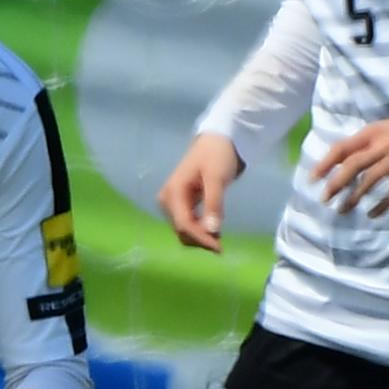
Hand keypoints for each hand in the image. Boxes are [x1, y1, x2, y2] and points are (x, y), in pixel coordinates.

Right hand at [156, 132, 241, 249]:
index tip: (219, 248)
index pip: (183, 224)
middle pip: (181, 230)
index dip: (200, 238)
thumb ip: (213, 203)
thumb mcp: (216, 178)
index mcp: (173, 192)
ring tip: (219, 240)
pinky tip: (213, 231)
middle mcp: (167, 200)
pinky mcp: (179, 204)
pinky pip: (186, 224)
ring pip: (183, 230)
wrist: (217, 140)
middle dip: (200, 240)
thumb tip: (212, 231)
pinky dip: (199, 231)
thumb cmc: (216, 155)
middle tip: (222, 247)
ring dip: (199, 238)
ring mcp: (172, 203)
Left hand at [303, 113, 388, 218]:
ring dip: (353, 198)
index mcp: (372, 132)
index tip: (313, 179)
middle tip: (324, 199)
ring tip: (342, 210)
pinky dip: (380, 207)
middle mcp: (383, 145)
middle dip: (335, 185)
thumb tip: (336, 162)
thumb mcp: (382, 129)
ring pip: (369, 182)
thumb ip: (362, 143)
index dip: (325, 164)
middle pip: (352, 166)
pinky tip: (371, 214)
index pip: (342, 148)